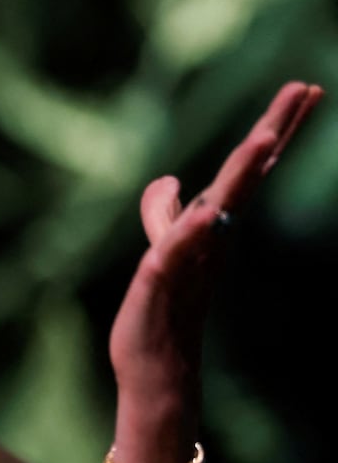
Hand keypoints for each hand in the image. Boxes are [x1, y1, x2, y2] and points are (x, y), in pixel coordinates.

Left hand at [101, 81, 322, 462]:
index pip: (244, 171)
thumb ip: (165, 217)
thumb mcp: (160, 252)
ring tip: (265, 136)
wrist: (156, 373)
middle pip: (244, 179)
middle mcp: (209, 241)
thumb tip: (172, 180)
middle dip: (274, 132)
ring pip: (219, 210)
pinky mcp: (160, 287)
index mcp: (211, 228)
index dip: (274, 129)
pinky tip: (203, 214)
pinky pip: (175, 254)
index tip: (306, 89)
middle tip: (306, 89)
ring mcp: (190, 263)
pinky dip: (188, 233)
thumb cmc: (161, 313)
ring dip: (242, 175)